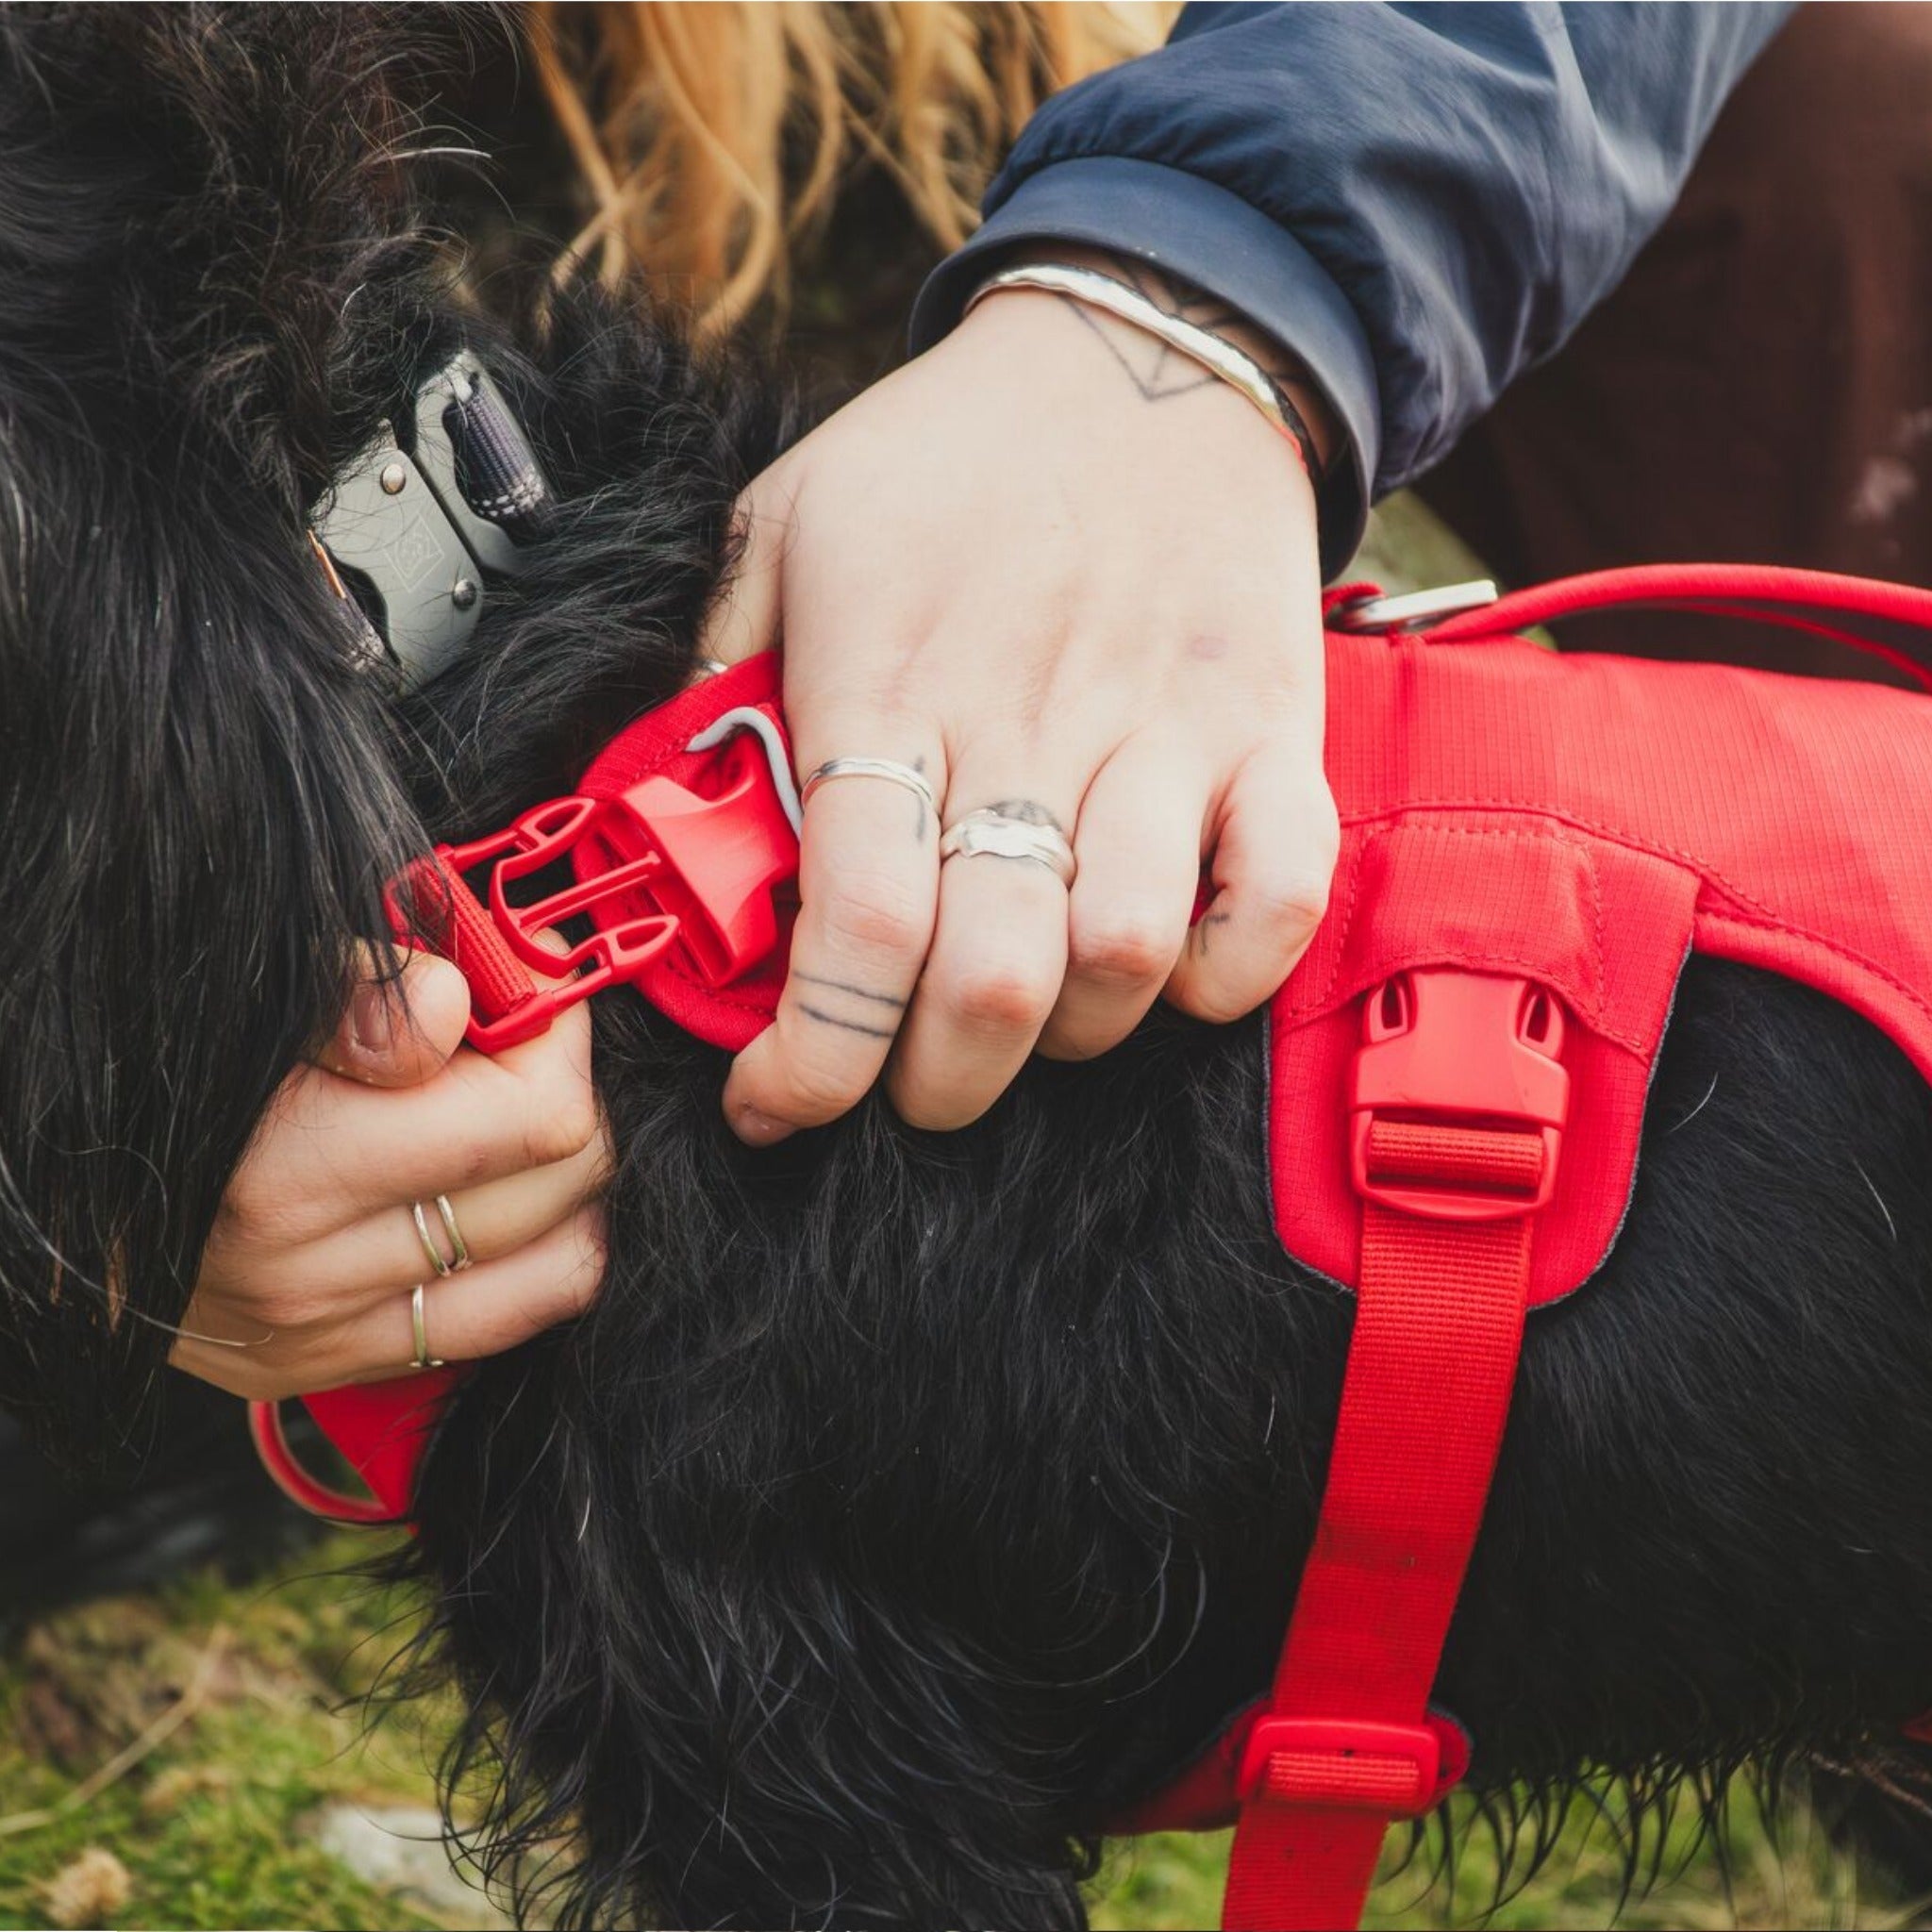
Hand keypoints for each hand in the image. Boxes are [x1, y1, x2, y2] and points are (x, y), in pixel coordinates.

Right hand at [173, 946, 607, 1400]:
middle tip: (527, 1039)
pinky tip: (493, 1195)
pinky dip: (528, 1257)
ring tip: (517, 1117)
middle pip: (561, 1187)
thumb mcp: (224, 996)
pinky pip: (494, 1326)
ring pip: (553, 1270)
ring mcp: (320, 1339)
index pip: (535, 1116)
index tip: (529, 977)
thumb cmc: (135, 1062)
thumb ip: (348, 995)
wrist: (20, 1192)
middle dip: (567, 1095)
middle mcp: (310, 1279)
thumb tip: (453, 1006)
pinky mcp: (318, 1372)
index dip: (556, 1028)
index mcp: (287, 1172)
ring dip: (565, 1184)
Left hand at [705, 259, 1338, 1140]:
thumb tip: (674, 816)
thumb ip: (721, 673)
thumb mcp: (785, 523)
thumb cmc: (950, 455)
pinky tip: (1168, 969)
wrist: (1143, 346)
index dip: (813, 1060)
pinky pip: (1279, 901)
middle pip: (992, 982)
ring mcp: (1165, 729)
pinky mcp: (1270, 730)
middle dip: (936, 1084)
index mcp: (891, 682)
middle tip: (906, 1080)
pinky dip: (1226, 975)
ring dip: (1066, 1035)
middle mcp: (1031, 720)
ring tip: (1027, 1012)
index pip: (858, 923)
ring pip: (1126, 963)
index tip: (775, 1101)